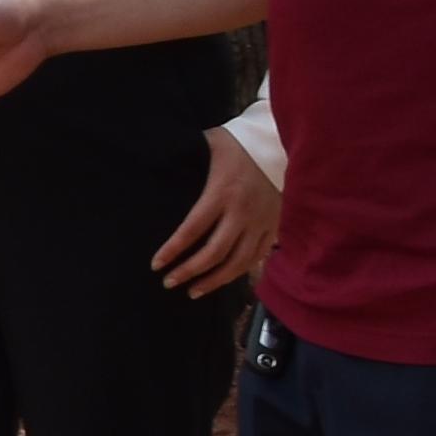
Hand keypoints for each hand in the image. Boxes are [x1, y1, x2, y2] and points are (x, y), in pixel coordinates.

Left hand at [152, 126, 277, 295]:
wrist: (280, 143)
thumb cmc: (238, 143)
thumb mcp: (209, 145)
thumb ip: (184, 157)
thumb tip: (155, 163)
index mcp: (221, 192)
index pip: (192, 229)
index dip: (173, 250)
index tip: (156, 264)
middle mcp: (241, 212)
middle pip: (214, 252)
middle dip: (190, 271)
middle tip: (169, 282)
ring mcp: (261, 222)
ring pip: (238, 262)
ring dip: (214, 281)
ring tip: (193, 291)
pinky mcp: (274, 226)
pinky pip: (257, 257)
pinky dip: (239, 272)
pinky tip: (223, 280)